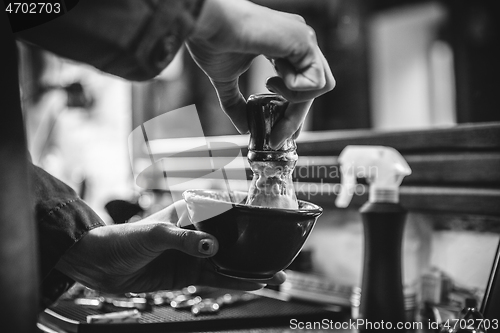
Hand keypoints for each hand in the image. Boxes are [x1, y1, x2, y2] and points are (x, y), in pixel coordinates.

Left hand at [55, 200, 285, 293]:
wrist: (99, 266)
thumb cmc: (122, 239)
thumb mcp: (153, 234)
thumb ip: (183, 239)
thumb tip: (212, 247)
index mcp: (190, 212)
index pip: (225, 210)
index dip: (248, 216)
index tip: (270, 222)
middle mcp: (196, 231)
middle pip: (232, 238)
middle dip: (254, 246)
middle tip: (279, 254)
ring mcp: (194, 253)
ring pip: (228, 261)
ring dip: (249, 268)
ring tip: (274, 273)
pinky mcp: (188, 273)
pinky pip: (216, 278)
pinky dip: (234, 281)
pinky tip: (252, 283)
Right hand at [186, 0, 334, 148]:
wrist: (207, 23)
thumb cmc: (213, 42)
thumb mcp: (226, 82)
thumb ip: (237, 104)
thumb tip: (244, 128)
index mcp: (284, 48)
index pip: (301, 85)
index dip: (293, 112)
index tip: (280, 134)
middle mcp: (299, 42)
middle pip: (313, 89)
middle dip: (295, 118)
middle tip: (277, 138)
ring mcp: (304, 39)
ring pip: (321, 86)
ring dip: (295, 100)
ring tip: (270, 90)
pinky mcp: (304, 41)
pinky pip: (316, 80)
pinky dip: (295, 90)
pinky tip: (273, 78)